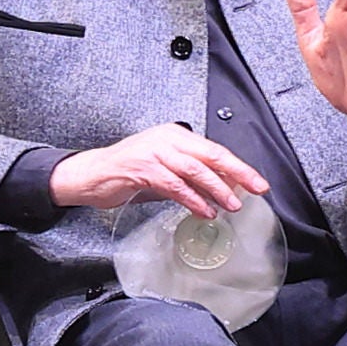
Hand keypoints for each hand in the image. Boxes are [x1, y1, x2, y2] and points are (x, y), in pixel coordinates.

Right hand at [50, 124, 274, 219]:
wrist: (90, 174)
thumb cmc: (126, 172)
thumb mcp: (164, 169)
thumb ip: (190, 176)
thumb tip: (222, 189)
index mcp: (174, 135)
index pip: (214, 150)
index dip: (238, 167)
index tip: (256, 182)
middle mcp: (166, 139)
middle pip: (210, 155)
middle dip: (237, 174)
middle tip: (255, 189)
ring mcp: (153, 151)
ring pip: (195, 169)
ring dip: (216, 189)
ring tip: (231, 205)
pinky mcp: (142, 167)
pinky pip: (174, 184)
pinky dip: (192, 199)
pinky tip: (203, 210)